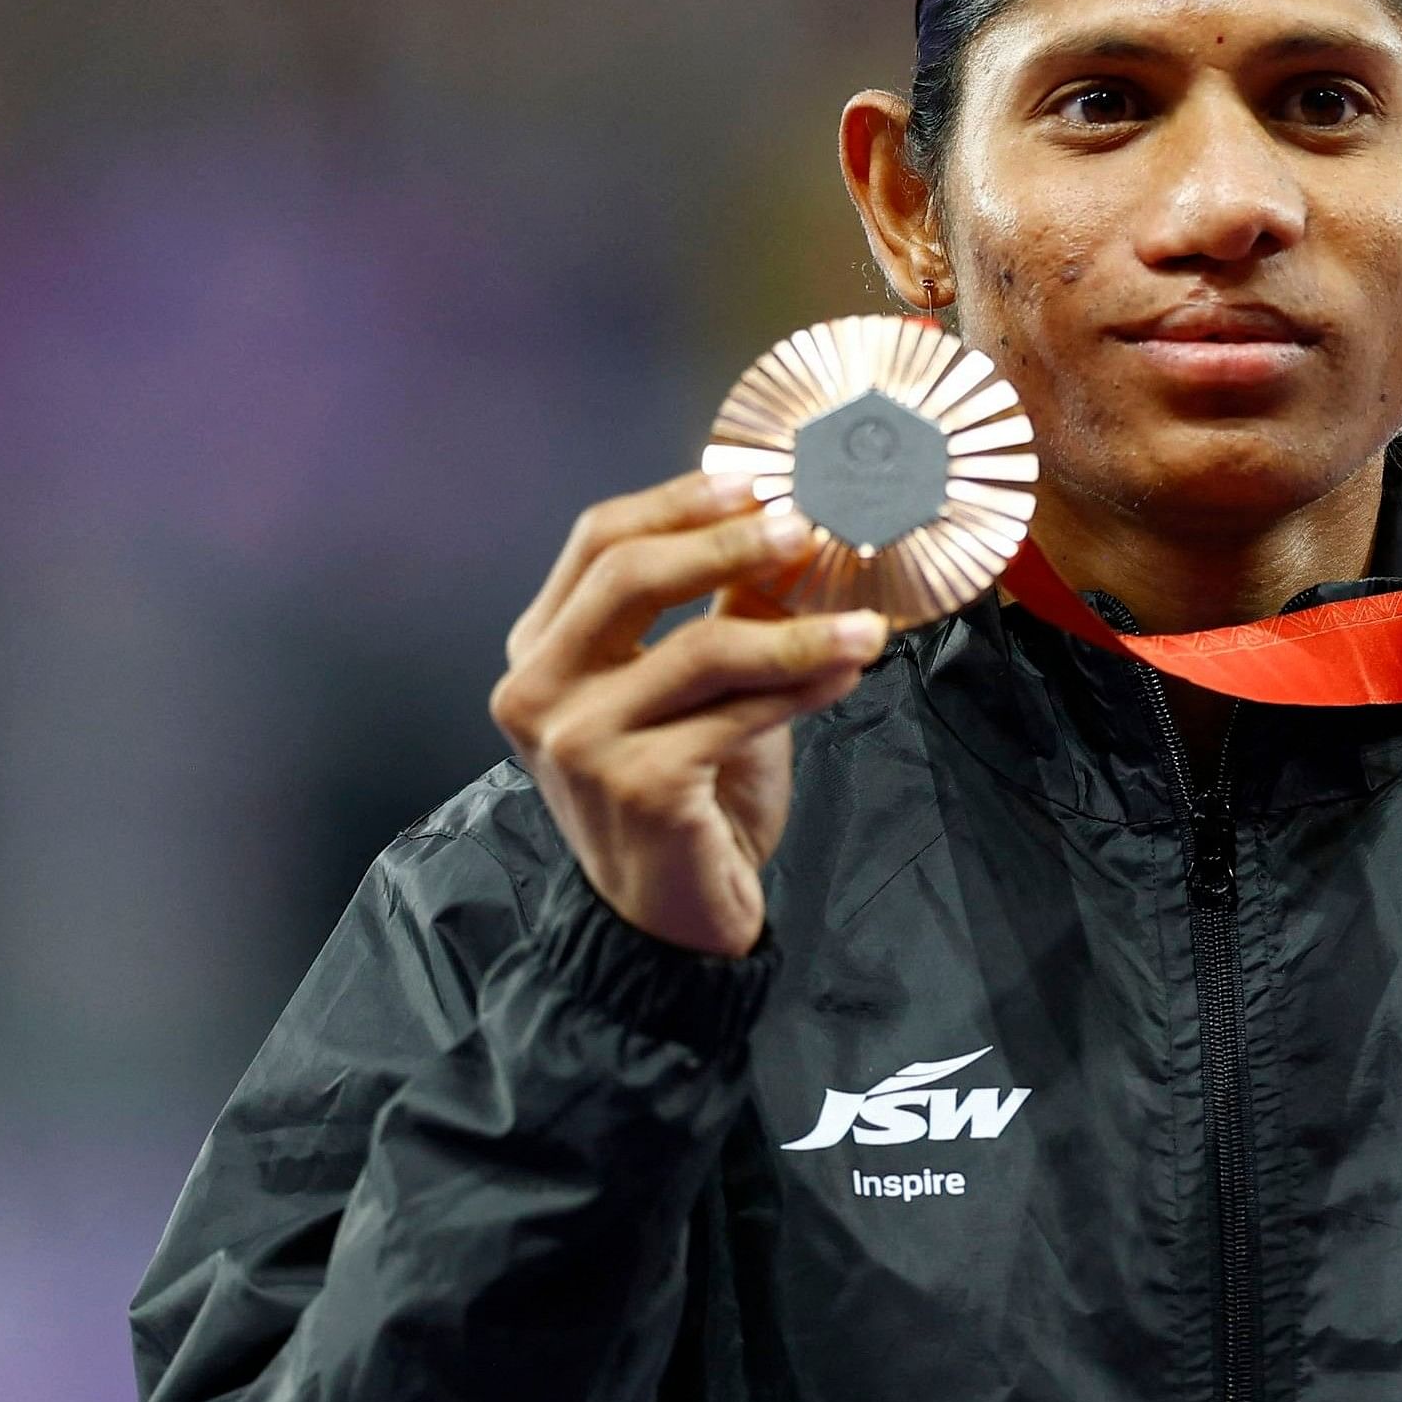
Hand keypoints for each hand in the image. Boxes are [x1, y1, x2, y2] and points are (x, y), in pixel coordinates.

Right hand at [490, 471, 887, 955]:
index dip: (681, 502)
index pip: (599, 540)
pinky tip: (847, 672)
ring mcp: (577, 739)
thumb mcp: (699, 688)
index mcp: (542, 648)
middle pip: (630, 574)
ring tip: (863, 624)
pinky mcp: (633, 785)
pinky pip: (735, 714)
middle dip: (730, 543)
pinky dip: (801, 687)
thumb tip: (788, 528)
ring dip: (796, 629)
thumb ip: (722, 611)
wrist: (672, 918)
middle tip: (808, 530)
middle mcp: (537, 688)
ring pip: (700, 648)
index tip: (756, 483)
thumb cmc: (688, 796)